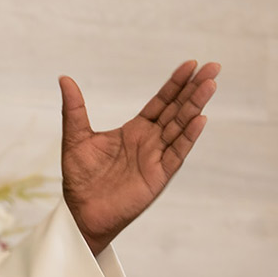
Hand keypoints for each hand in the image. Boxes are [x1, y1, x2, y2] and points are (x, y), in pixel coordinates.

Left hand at [59, 61, 219, 254]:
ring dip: (195, 106)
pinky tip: (200, 119)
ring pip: (181, 127)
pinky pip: (176, 153)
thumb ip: (74, 108)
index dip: (175, 84)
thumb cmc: (80, 178)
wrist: (81, 211)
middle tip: (213, 67)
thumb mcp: (75, 137)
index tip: (191, 64)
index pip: (161, 102)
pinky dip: (188, 137)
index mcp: (134, 130)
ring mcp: (156, 157)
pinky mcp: (158, 176)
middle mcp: (150, 141)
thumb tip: (64, 78)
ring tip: (210, 85)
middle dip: (194, 88)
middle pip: (177, 109)